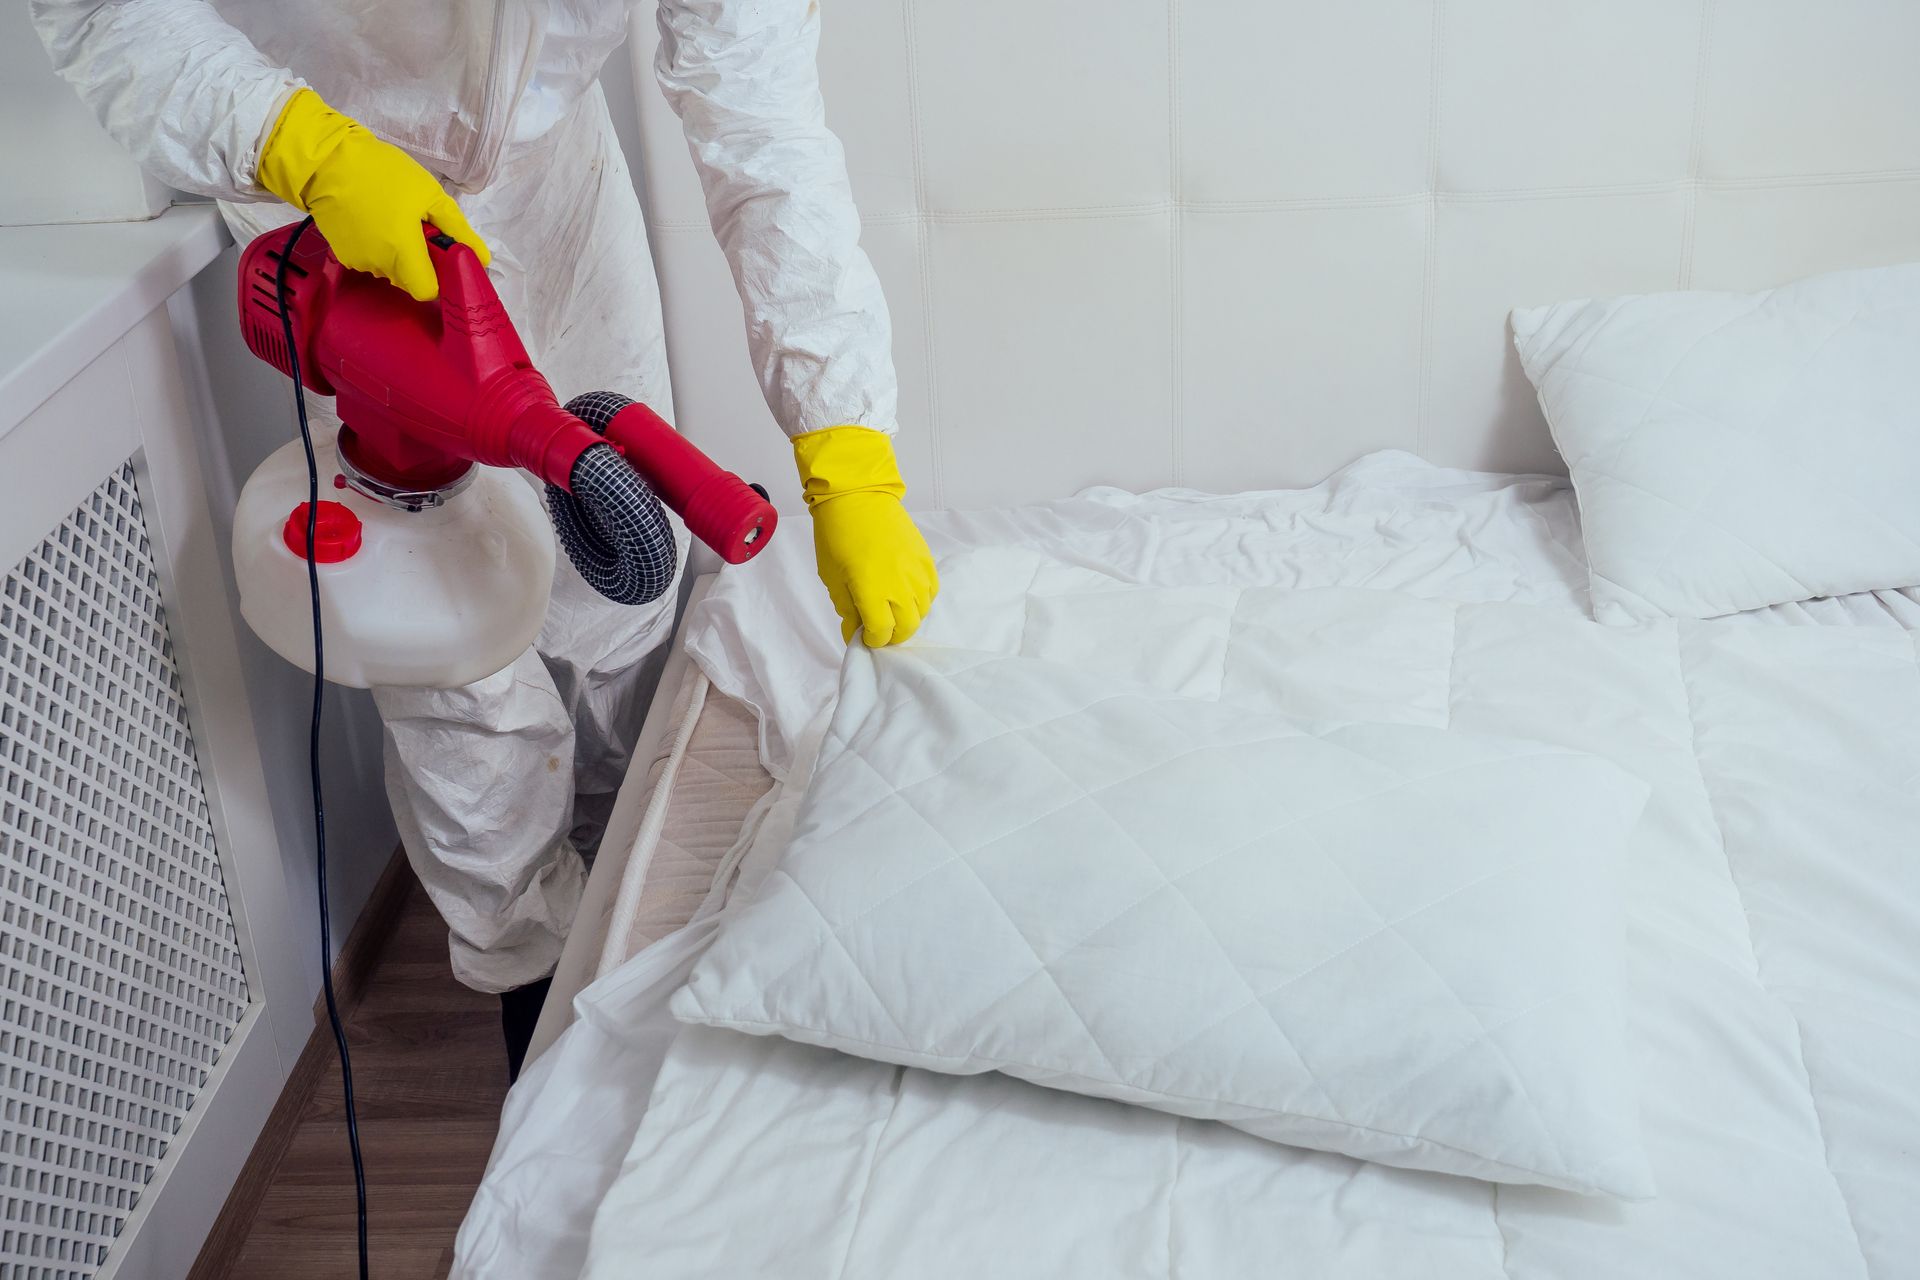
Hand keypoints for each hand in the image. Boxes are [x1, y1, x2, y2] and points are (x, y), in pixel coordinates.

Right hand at [257, 89, 488, 300]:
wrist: (326, 160)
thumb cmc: (383, 173)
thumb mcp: (429, 195)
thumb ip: (457, 231)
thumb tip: (481, 259)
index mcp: (403, 253)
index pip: (428, 292)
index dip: (439, 278)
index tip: (440, 256)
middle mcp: (379, 266)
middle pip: (410, 281)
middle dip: (419, 261)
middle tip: (416, 227)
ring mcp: (358, 261)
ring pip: (390, 271)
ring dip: (397, 254)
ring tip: (391, 218)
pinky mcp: (342, 254)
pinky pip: (370, 260)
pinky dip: (377, 247)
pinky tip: (372, 220)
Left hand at [793, 427, 937, 645]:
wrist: (857, 498)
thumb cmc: (837, 537)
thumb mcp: (832, 578)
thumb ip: (846, 609)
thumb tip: (854, 632)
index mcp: (873, 592)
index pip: (882, 633)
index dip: (873, 640)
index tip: (865, 636)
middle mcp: (900, 586)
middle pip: (907, 627)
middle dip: (893, 636)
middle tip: (881, 631)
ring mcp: (917, 572)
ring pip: (922, 611)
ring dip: (909, 618)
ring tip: (894, 613)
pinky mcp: (926, 558)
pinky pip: (932, 589)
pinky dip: (923, 599)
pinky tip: (910, 597)